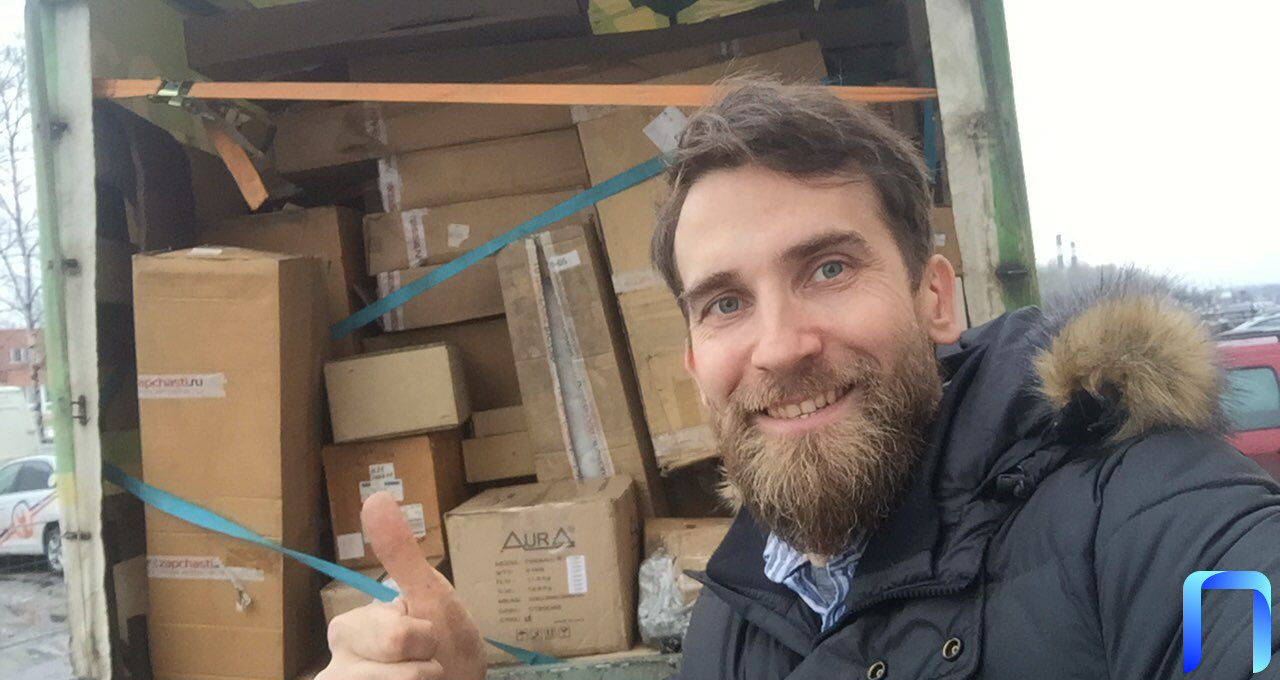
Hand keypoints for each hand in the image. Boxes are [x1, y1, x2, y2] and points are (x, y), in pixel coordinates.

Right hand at [318, 492, 486, 679]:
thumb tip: (374, 496)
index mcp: (347, 630)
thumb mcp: (430, 596)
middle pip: (393, 666)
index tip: (426, 638)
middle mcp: (334, 669)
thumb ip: (400, 554)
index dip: (425, 638)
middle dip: (425, 665)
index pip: (395, 637)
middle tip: (427, 663)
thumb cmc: (446, 644)